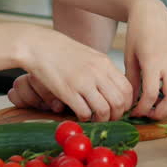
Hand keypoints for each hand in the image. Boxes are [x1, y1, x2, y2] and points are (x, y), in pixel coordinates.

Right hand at [15, 29, 132, 121]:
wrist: (39, 46)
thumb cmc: (62, 51)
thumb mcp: (89, 55)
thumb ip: (103, 70)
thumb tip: (114, 89)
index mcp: (104, 63)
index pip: (127, 89)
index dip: (127, 104)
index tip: (120, 109)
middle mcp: (97, 72)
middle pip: (119, 102)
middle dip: (117, 115)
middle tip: (109, 118)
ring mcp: (82, 82)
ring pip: (104, 111)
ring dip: (102, 120)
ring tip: (95, 119)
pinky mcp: (68, 91)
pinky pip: (85, 112)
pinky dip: (86, 118)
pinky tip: (81, 115)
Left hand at [122, 0, 166, 118]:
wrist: (153, 14)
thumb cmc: (137, 33)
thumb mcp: (130, 57)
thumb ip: (132, 81)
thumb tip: (132, 103)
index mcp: (153, 61)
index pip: (151, 95)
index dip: (142, 108)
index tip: (134, 112)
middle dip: (160, 112)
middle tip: (147, 113)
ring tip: (155, 105)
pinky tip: (163, 93)